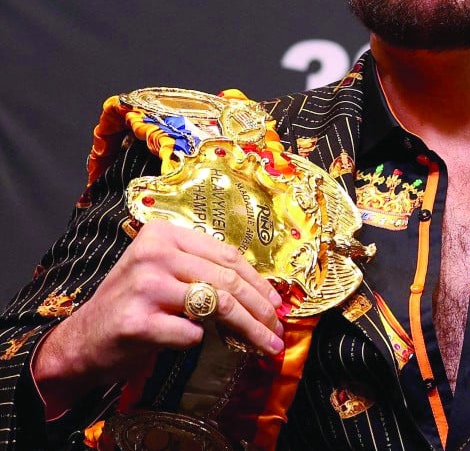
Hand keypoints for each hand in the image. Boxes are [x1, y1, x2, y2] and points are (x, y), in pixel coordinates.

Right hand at [32, 220, 283, 412]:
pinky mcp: (139, 322)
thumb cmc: (132, 307)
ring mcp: (145, 287)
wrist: (80, 342)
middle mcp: (153, 254)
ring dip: (250, 329)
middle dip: (261, 309)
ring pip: (219, 305)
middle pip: (227, 280)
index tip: (278, 303)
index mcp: (163, 234)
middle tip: (279, 329)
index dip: (259, 281)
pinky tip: (192, 344)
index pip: (227, 255)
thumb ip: (202, 270)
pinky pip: (191, 333)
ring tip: (267, 344)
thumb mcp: (164, 274)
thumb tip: (263, 291)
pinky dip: (198, 342)